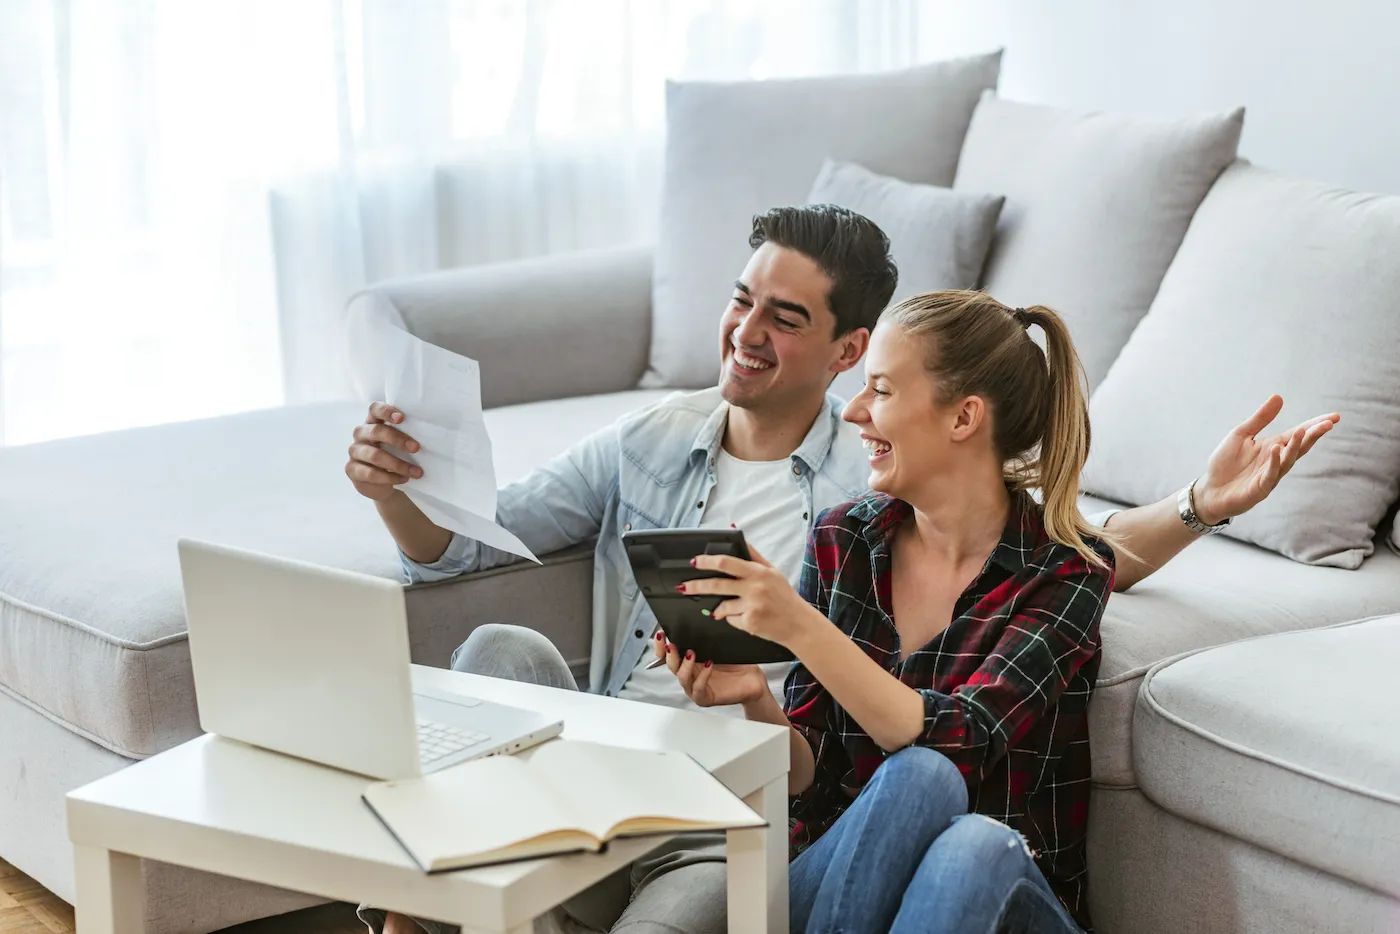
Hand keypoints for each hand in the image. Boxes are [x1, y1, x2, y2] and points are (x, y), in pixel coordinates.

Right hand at [344, 402, 423, 501]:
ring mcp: (354, 451)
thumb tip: (430, 434)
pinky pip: (371, 473)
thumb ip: (406, 435)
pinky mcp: (352, 469)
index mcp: (372, 422)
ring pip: (375, 455)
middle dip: (398, 439)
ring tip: (416, 472)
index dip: (386, 411)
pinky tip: (404, 479)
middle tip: (416, 448)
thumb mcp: (399, 444)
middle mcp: (360, 434)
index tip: (402, 418)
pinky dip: (390, 477)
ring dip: (398, 464)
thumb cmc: (392, 455)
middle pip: (376, 431)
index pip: (374, 409)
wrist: (379, 482)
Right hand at [653, 632, 768, 706]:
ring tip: (691, 653)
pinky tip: (709, 665)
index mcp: (689, 661)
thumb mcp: (720, 647)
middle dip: (668, 654)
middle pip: (671, 665)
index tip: (661, 634)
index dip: (661, 646)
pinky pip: (698, 688)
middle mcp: (689, 674)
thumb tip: (696, 621)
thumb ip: (705, 639)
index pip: (668, 654)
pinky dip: (702, 676)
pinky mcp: (705, 697)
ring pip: (682, 677)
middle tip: (671, 644)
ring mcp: (695, 687)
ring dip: (684, 664)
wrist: (752, 680)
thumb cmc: (736, 664)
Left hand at [678, 542, 823, 648]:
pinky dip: (732, 619)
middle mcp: (754, 589)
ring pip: (722, 606)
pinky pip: (730, 620)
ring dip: (719, 608)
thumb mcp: (772, 570)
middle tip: (683, 587)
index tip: (694, 562)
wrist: (799, 624)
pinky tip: (745, 617)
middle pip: (716, 585)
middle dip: (696, 586)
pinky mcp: (750, 624)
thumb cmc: (784, 596)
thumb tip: (736, 532)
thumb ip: (753, 554)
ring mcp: (752, 607)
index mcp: (758, 572)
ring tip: (726, 608)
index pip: (727, 563)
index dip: (707, 562)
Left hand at [1193, 395, 1339, 525]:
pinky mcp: (1259, 489)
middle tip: (1328, 424)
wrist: (1211, 491)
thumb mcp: (1241, 435)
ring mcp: (1270, 476)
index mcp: (1273, 447)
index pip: (1298, 434)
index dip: (1315, 426)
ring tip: (1303, 431)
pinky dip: (1274, 462)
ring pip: (1287, 461)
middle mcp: (1276, 461)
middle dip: (1314, 435)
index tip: (1334, 417)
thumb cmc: (1225, 463)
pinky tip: (1276, 449)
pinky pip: (1270, 475)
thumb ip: (1260, 419)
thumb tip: (1279, 396)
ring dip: (1295, 446)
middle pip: (1299, 447)